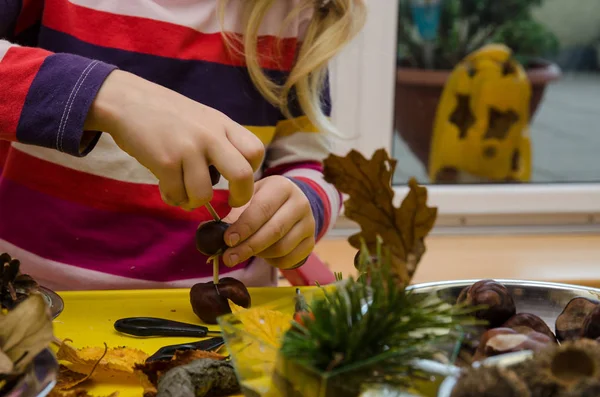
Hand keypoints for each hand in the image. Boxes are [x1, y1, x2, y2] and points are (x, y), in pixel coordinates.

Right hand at [84, 70, 263, 208]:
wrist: (127, 100)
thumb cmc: (167, 114)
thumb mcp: (203, 119)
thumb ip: (221, 142)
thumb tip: (234, 179)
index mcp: (223, 124)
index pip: (255, 151)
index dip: (252, 172)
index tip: (238, 181)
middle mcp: (210, 135)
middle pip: (242, 175)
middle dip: (240, 197)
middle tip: (230, 203)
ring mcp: (188, 148)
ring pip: (205, 194)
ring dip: (194, 202)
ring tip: (184, 193)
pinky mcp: (165, 161)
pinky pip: (177, 195)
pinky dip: (172, 198)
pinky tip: (166, 188)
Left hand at [222, 176, 315, 269]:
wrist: (291, 203)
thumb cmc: (263, 201)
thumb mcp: (249, 198)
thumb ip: (232, 213)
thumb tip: (211, 234)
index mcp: (282, 187)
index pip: (262, 209)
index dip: (244, 226)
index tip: (227, 240)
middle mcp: (300, 203)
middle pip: (274, 230)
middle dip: (248, 246)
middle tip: (229, 257)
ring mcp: (309, 223)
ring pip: (282, 247)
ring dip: (260, 254)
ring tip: (246, 251)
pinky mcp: (311, 241)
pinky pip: (290, 259)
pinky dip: (273, 262)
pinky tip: (263, 255)